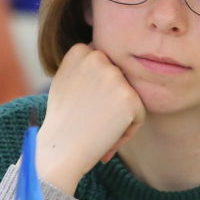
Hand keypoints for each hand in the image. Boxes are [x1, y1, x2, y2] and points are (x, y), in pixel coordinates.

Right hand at [38, 43, 144, 195]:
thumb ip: (84, 65)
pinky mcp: (129, 97)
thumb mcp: (65, 80)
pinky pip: (139, 115)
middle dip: (110, 101)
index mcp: (80, 50)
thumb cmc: (62, 120)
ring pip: (130, 96)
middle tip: (90, 119)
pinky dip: (127, 130)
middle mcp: (97, 57)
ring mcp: (114, 77)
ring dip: (119, 115)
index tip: (81, 104)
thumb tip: (100, 52)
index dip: (97, 89)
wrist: (60, 149)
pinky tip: (107, 137)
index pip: (105, 65)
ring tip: (97, 128)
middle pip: (119, 79)